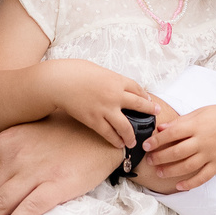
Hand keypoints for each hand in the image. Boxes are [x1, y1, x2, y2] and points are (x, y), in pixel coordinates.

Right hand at [39, 60, 162, 149]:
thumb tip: (118, 87)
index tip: (149, 101)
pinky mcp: (94, 120)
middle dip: (149, 111)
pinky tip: (119, 143)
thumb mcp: (98, 71)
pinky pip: (108, 133)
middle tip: (155, 115)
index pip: (138, 89)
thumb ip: (110, 80)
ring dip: (131, 135)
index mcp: (117, 80)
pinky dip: (115, 140)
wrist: (59, 81)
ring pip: (125, 126)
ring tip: (134, 141)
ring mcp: (105, 109)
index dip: (145, 96)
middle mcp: (115, 95)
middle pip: (139, 105)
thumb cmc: (76, 72)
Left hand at [138, 103, 215, 191]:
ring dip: (171, 171)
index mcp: (197, 126)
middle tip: (149, 160)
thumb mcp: (199, 113)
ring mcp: (211, 154)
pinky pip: (203, 177)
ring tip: (159, 172)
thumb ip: (180, 122)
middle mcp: (203, 141)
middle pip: (177, 152)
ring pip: (187, 166)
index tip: (146, 145)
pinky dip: (190, 183)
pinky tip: (179, 186)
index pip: (172, 134)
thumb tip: (161, 128)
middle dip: (160, 157)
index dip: (157, 141)